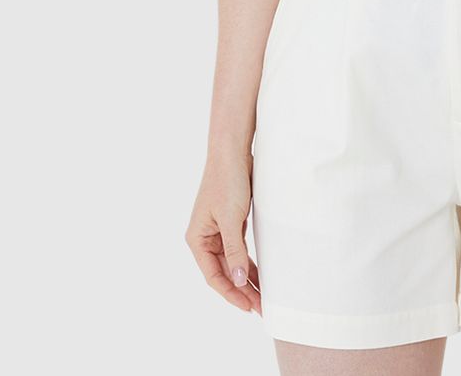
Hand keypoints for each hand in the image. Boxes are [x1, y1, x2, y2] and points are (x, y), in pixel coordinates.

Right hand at [185, 151, 261, 315]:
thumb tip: (238, 280)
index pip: (213, 275)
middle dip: (242, 290)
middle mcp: (205, 238)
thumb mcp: (231, 219)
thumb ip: (234, 250)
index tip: (248, 306)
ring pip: (232, 263)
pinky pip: (239, 250)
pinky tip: (259, 274)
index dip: (231, 293)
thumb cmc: (227, 182)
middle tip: (262, 307)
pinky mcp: (231, 223)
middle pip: (224, 272)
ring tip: (263, 296)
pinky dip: (248, 262)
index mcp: (197, 239)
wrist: (232, 152)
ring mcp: (218, 231)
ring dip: (246, 279)